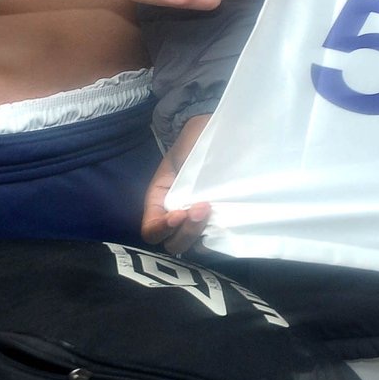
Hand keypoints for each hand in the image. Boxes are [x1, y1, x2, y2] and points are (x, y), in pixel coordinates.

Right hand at [142, 115, 211, 253]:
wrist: (216, 134)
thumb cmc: (194, 145)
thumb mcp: (178, 160)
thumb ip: (179, 182)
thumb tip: (191, 201)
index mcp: (158, 204)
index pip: (151, 231)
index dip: (162, 229)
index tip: (179, 214)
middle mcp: (175, 217)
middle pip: (173, 244)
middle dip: (186, 232)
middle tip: (202, 208)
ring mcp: (196, 222)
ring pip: (193, 245)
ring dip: (201, 233)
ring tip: (212, 210)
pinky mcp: (218, 221)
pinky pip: (214, 238)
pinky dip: (218, 236)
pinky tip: (226, 221)